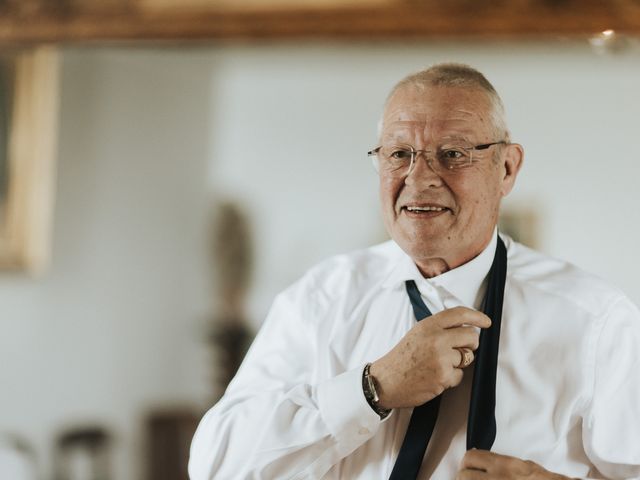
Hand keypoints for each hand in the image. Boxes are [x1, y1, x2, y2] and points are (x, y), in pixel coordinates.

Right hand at [370, 307, 490, 408]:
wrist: (386, 381)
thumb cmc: (401, 358)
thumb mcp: (417, 334)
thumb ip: (438, 329)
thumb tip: (464, 328)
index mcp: (428, 325)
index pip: (459, 314)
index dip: (477, 316)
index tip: (486, 322)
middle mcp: (436, 339)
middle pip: (471, 337)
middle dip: (470, 345)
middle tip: (459, 350)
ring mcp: (441, 358)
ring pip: (467, 358)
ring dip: (458, 363)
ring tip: (438, 365)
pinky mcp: (443, 376)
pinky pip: (460, 375)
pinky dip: (451, 378)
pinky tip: (435, 377)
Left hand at [457, 449, 574, 479]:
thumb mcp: (521, 465)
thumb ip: (498, 462)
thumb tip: (478, 459)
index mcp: (503, 465)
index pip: (470, 457)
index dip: (465, 463)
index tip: (466, 467)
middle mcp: (497, 478)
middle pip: (464, 475)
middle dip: (463, 477)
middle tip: (466, 479)